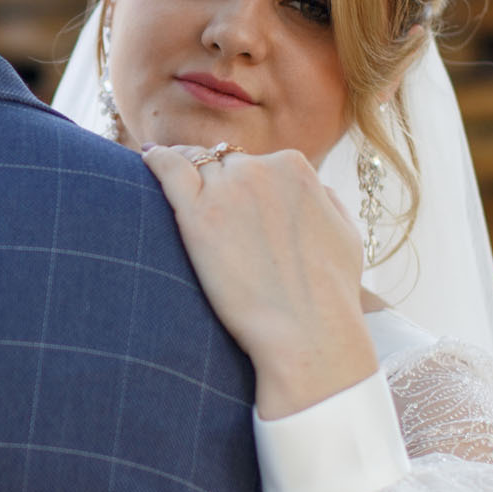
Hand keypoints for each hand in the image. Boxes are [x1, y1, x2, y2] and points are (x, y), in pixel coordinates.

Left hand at [144, 145, 378, 420]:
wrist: (307, 331)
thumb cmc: (330, 293)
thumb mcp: (346, 234)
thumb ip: (327, 201)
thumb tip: (314, 191)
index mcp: (295, 168)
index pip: (256, 162)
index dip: (241, 181)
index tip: (230, 197)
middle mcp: (260, 169)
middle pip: (223, 162)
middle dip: (214, 180)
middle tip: (201, 201)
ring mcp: (227, 190)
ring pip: (194, 165)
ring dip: (184, 170)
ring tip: (166, 177)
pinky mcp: (197, 216)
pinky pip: (167, 169)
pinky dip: (155, 160)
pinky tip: (147, 159)